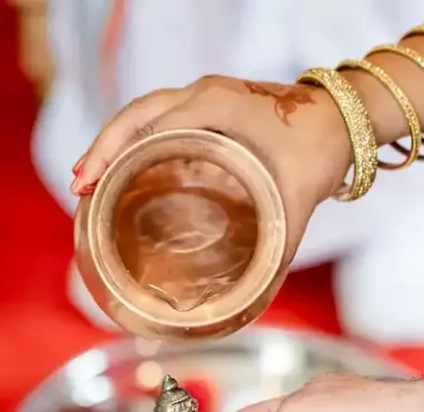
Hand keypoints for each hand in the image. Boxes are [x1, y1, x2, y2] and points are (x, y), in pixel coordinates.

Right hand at [70, 76, 352, 264]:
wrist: (345, 121)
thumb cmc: (319, 151)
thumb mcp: (295, 204)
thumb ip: (274, 252)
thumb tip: (246, 304)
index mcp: (216, 107)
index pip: (149, 123)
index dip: (113, 152)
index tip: (89, 183)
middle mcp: (204, 95)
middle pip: (136, 116)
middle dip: (103, 149)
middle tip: (79, 187)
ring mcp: (205, 98)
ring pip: (145, 115)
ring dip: (116, 144)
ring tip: (88, 180)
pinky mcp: (209, 109)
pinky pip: (161, 119)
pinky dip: (137, 142)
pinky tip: (124, 170)